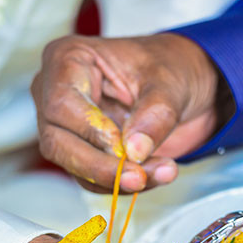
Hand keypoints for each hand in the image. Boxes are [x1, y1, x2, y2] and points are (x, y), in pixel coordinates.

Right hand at [31, 34, 223, 192]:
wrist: (186, 82)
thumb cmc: (169, 65)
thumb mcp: (170, 82)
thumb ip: (154, 114)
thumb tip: (135, 149)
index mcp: (69, 58)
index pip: (61, 102)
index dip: (91, 130)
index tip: (125, 146)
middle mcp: (56, 92)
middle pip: (57, 141)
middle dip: (99, 166)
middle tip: (139, 176)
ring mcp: (65, 125)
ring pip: (72, 165)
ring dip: (117, 179)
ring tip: (161, 171)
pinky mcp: (81, 151)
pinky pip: (90, 178)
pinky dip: (121, 184)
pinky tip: (153, 174)